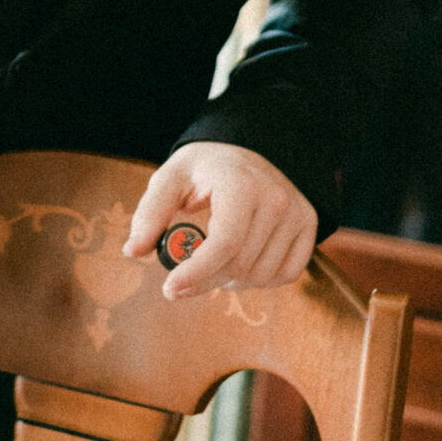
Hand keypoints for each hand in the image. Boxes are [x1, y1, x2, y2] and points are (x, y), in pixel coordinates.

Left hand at [122, 142, 317, 299]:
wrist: (248, 151)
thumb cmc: (205, 168)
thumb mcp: (171, 178)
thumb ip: (151, 212)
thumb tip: (133, 250)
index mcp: (241, 185)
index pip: (224, 244)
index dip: (196, 273)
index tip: (170, 289)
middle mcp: (276, 199)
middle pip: (239, 265)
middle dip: (205, 280)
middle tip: (182, 281)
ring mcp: (297, 213)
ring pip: (261, 276)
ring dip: (230, 281)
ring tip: (213, 264)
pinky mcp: (308, 226)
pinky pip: (286, 274)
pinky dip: (259, 280)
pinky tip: (241, 262)